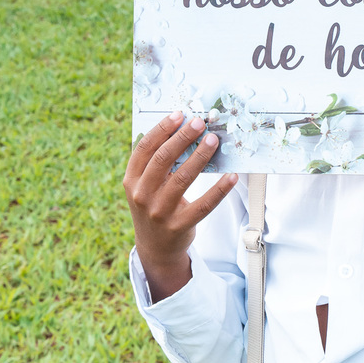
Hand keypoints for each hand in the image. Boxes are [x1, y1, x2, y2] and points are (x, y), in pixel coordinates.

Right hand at [123, 113, 238, 300]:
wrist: (155, 248)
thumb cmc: (154, 205)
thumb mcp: (146, 186)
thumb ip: (157, 163)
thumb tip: (182, 130)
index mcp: (132, 180)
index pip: (144, 149)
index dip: (161, 129)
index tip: (179, 115)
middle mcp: (142, 195)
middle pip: (163, 159)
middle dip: (183, 137)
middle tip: (200, 123)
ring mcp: (159, 212)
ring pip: (183, 178)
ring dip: (201, 156)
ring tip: (214, 140)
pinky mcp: (179, 226)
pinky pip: (203, 205)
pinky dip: (219, 190)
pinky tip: (231, 176)